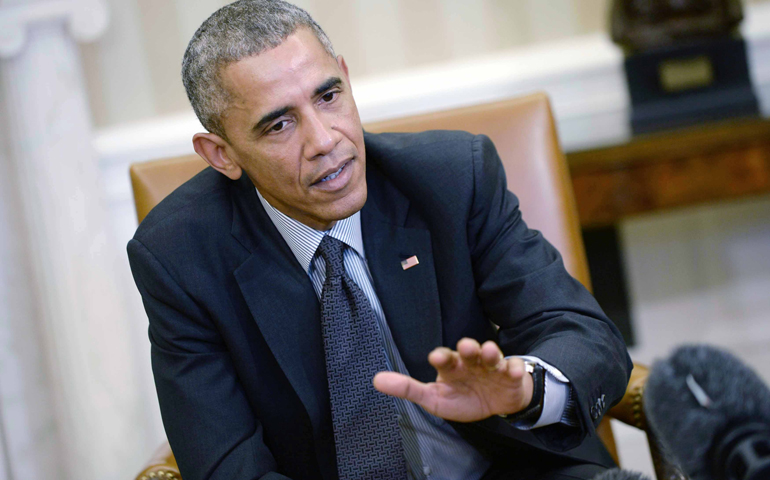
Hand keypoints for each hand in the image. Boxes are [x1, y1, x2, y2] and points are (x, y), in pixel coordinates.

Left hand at [373, 338, 533, 421]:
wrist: (497, 403)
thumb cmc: (463, 397)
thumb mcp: (435, 399)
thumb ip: (408, 389)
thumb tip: (376, 380)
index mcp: (452, 367)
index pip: (445, 358)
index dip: (441, 357)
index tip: (437, 357)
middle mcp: (471, 362)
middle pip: (468, 350)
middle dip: (467, 347)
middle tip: (466, 347)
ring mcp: (492, 367)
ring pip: (491, 355)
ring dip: (490, 352)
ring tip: (489, 352)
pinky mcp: (511, 375)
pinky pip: (514, 369)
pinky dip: (514, 369)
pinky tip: (512, 371)